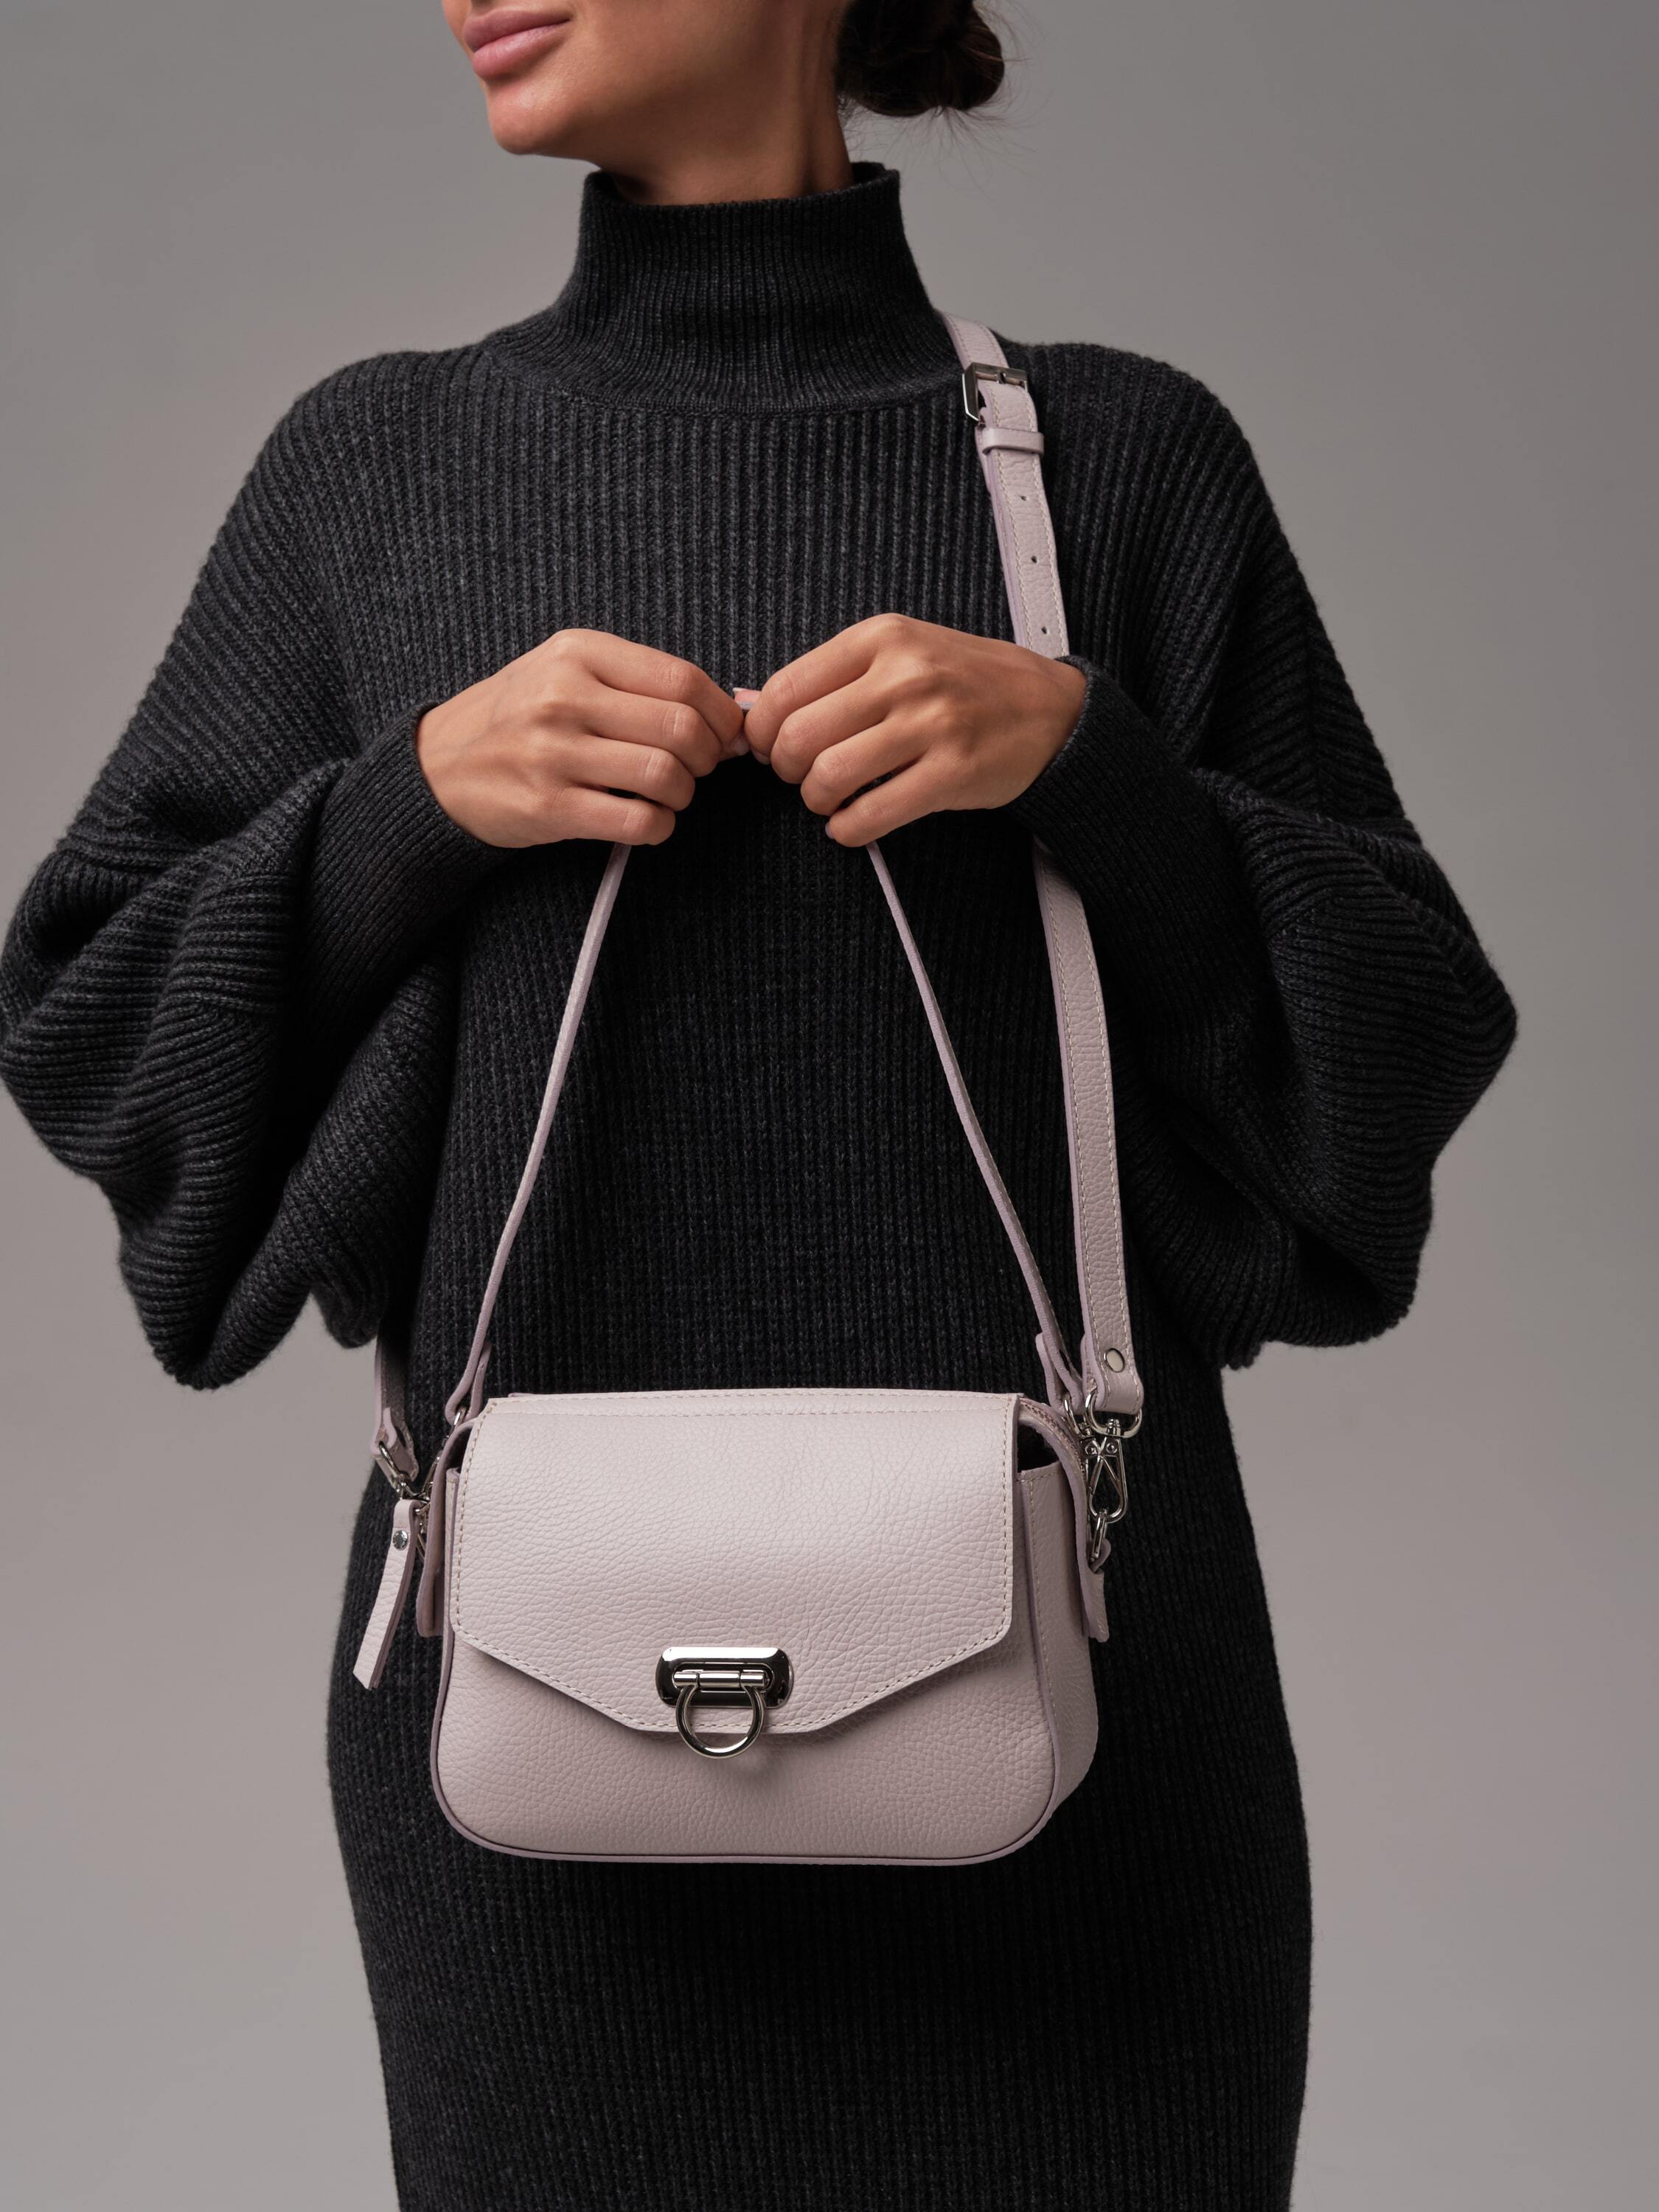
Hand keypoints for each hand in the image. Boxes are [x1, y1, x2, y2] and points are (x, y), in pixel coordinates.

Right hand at [415, 629, 746, 848]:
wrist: (439, 766)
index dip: (720, 715)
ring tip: (668, 793)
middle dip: (709, 757)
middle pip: (682, 729)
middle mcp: (564, 696)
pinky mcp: (549, 806)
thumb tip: (736, 712)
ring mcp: (554, 752)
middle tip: (697, 768)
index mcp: (578, 653)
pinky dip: (659, 826)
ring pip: (665, 775)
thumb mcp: (569, 672)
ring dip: (683, 794)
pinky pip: (637, 820)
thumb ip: (642, 683)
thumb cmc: (520, 717)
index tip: (724, 735)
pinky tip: (648, 820)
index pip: (683, 679)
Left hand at [741, 614, 1086, 846]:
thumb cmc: (968, 682)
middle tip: (803, 776)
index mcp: (883, 638)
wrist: (1050, 708)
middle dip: (788, 770)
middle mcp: (905, 675)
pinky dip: (848, 830)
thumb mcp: (903, 652)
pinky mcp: (952, 773)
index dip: (765, 731)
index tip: (773, 747)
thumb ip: (835, 675)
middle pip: (799, 736)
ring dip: (817, 801)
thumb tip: (757, 709)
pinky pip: (871, 815)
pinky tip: (853, 823)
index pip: (786, 689)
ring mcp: (931, 724)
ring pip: (829, 776)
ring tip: (831, 799)